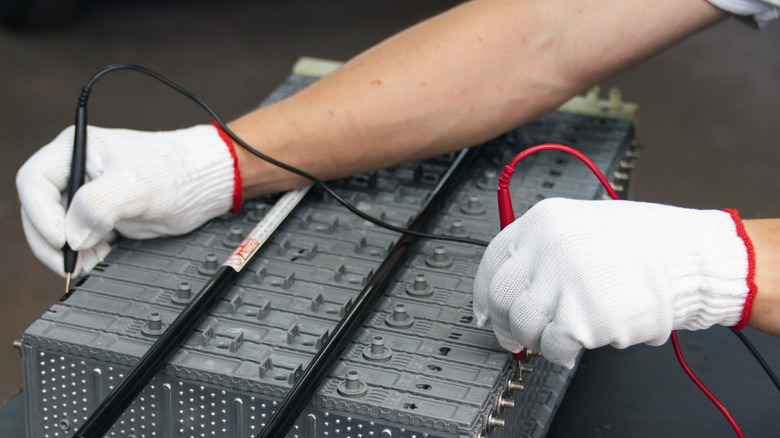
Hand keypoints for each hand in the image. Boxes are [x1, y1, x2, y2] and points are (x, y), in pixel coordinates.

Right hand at [16, 124, 240, 277]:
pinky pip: (78, 240)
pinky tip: (100, 259)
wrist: (203, 184)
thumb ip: (97, 205)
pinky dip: (84, 255)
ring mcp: (86, 195)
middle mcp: (75, 170)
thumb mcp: (135, 184)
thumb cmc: (176, 171)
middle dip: (52, 241)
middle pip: (39, 210)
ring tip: (92, 262)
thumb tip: (71, 237)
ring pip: (57, 230)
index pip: (34, 181)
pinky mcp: (100, 217)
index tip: (61, 240)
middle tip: (71, 263)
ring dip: (69, 252)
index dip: (39, 213)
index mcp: (76, 148)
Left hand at [473, 198, 754, 367]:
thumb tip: (518, 283)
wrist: (693, 259)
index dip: (482, 291)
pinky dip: (559, 353)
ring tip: (561, 335)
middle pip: (500, 295)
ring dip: (536, 339)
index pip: (492, 259)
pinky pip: (551, 346)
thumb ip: (546, 249)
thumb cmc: (649, 243)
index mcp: (543, 220)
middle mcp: (545, 247)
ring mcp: (561, 282)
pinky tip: (576, 346)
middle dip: (505, 323)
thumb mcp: (585, 224)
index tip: (482, 310)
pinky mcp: (579, 317)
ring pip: (523, 323)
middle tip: (516, 337)